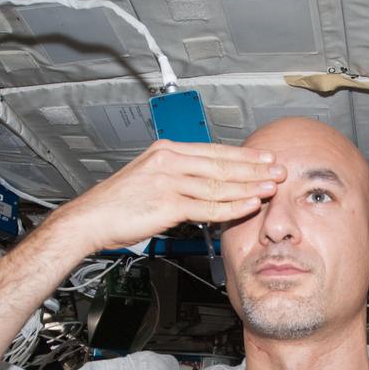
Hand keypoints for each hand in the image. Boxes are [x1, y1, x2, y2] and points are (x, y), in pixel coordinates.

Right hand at [62, 140, 283, 250]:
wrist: (89, 219)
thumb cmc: (117, 204)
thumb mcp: (149, 179)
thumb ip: (177, 178)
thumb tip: (203, 185)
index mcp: (166, 150)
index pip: (214, 150)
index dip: (243, 155)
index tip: (264, 157)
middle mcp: (169, 160)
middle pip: (221, 164)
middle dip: (254, 168)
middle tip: (279, 169)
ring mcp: (168, 180)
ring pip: (218, 184)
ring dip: (249, 186)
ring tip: (272, 187)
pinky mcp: (167, 203)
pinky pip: (208, 206)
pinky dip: (232, 206)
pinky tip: (249, 204)